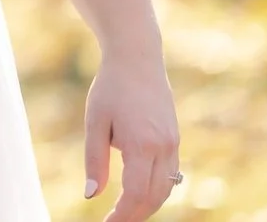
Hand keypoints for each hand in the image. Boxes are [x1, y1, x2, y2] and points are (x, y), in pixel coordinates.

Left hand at [83, 56, 180, 219]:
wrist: (138, 59)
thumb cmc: (110, 88)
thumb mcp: (95, 122)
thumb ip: (95, 161)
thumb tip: (91, 195)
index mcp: (141, 144)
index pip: (136, 194)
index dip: (123, 214)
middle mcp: (163, 147)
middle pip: (154, 197)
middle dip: (135, 214)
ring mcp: (173, 143)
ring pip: (167, 188)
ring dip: (148, 204)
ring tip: (125, 213)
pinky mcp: (175, 139)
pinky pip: (170, 173)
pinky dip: (157, 188)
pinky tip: (139, 192)